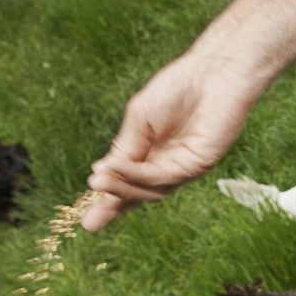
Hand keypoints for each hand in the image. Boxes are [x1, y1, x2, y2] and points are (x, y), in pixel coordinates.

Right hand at [82, 54, 260, 231]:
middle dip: (113, 206)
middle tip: (89, 221)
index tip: (84, 216)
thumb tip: (99, 175)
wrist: (210, 74)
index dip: (108, 198)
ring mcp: (183, 168)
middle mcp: (167, 165)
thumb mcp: (139, 119)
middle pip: (138, 194)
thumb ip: (124, 148)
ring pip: (150, 190)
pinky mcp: (198, 166)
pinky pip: (163, 176)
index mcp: (151, 153)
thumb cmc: (177, 89)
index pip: (127, 181)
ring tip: (97, 184)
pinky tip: (119, 168)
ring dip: (122, 189)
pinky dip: (138, 175)